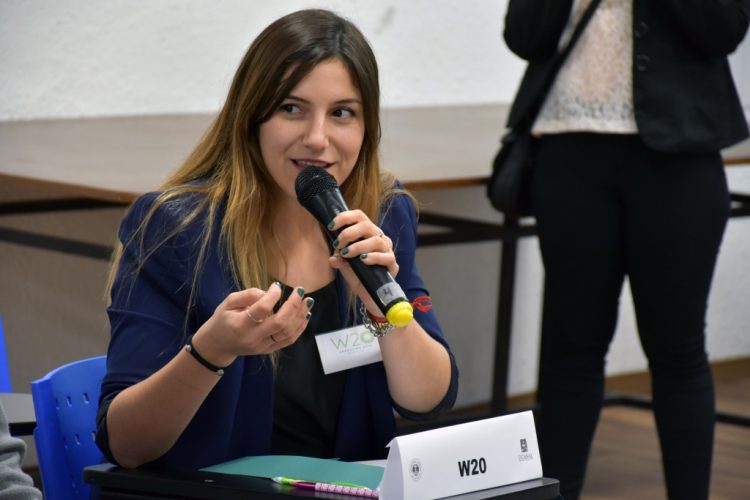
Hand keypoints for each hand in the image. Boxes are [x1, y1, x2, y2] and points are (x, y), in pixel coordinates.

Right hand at [192, 282, 313, 363]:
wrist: (218, 345)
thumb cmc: (223, 319)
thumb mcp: (228, 302)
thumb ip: (248, 295)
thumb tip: (268, 292)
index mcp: (240, 324)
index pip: (261, 309)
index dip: (272, 296)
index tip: (277, 286)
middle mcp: (253, 338)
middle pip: (279, 323)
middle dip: (293, 305)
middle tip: (301, 291)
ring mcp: (263, 346)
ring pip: (287, 333)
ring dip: (300, 316)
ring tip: (308, 301)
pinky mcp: (269, 350)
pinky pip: (289, 340)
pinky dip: (300, 327)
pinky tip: (305, 315)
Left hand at [327, 209, 397, 313]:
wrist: (370, 296)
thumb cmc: (358, 276)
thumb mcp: (344, 266)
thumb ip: (339, 259)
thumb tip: (332, 258)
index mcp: (367, 234)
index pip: (359, 216)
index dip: (344, 217)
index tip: (331, 226)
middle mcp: (379, 238)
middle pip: (367, 225)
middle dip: (349, 233)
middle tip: (338, 244)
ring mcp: (387, 250)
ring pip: (376, 240)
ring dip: (359, 246)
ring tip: (347, 254)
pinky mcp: (393, 264)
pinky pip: (386, 256)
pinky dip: (373, 257)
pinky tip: (363, 260)